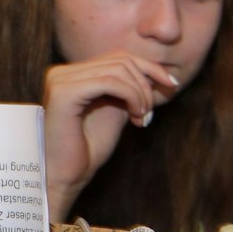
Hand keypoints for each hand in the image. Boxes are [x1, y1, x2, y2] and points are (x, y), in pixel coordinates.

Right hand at [42, 53, 180, 215]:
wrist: (68, 174)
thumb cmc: (90, 146)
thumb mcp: (117, 108)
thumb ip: (130, 87)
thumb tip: (156, 71)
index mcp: (72, 74)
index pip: (119, 57)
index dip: (150, 68)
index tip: (172, 84)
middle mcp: (62, 72)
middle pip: (121, 60)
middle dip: (146, 85)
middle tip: (149, 113)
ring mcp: (60, 80)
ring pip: (118, 70)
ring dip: (140, 94)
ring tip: (142, 118)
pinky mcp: (63, 92)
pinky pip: (109, 82)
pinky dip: (131, 96)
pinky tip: (136, 117)